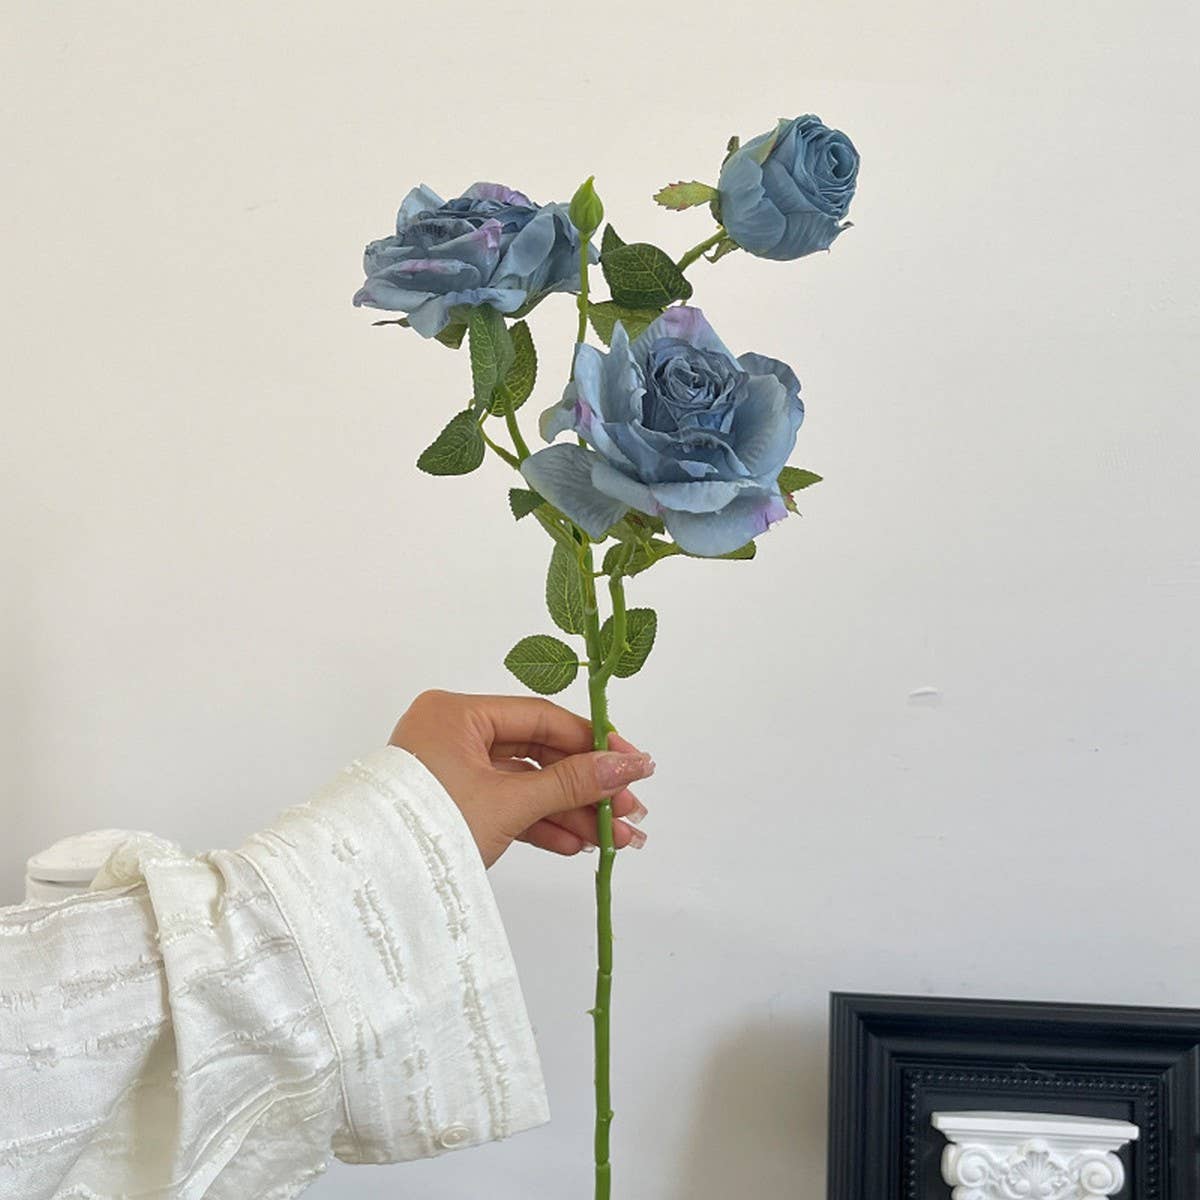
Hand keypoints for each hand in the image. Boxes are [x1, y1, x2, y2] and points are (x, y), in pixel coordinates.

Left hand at [389, 690, 654, 867]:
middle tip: (630, 811)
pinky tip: (577, 845)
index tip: (633, 763)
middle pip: (539, 753)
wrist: (369, 885)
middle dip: (587, 787)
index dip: (592, 742)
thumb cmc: (428, 830)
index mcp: (458, 713)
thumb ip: (572, 783)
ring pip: (527, 785)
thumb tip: (629, 764)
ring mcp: (453, 771)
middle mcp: (454, 734)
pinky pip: (507, 807)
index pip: (541, 717)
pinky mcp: (454, 806)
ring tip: (615, 840)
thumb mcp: (508, 802)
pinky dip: (540, 825)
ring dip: (571, 812)